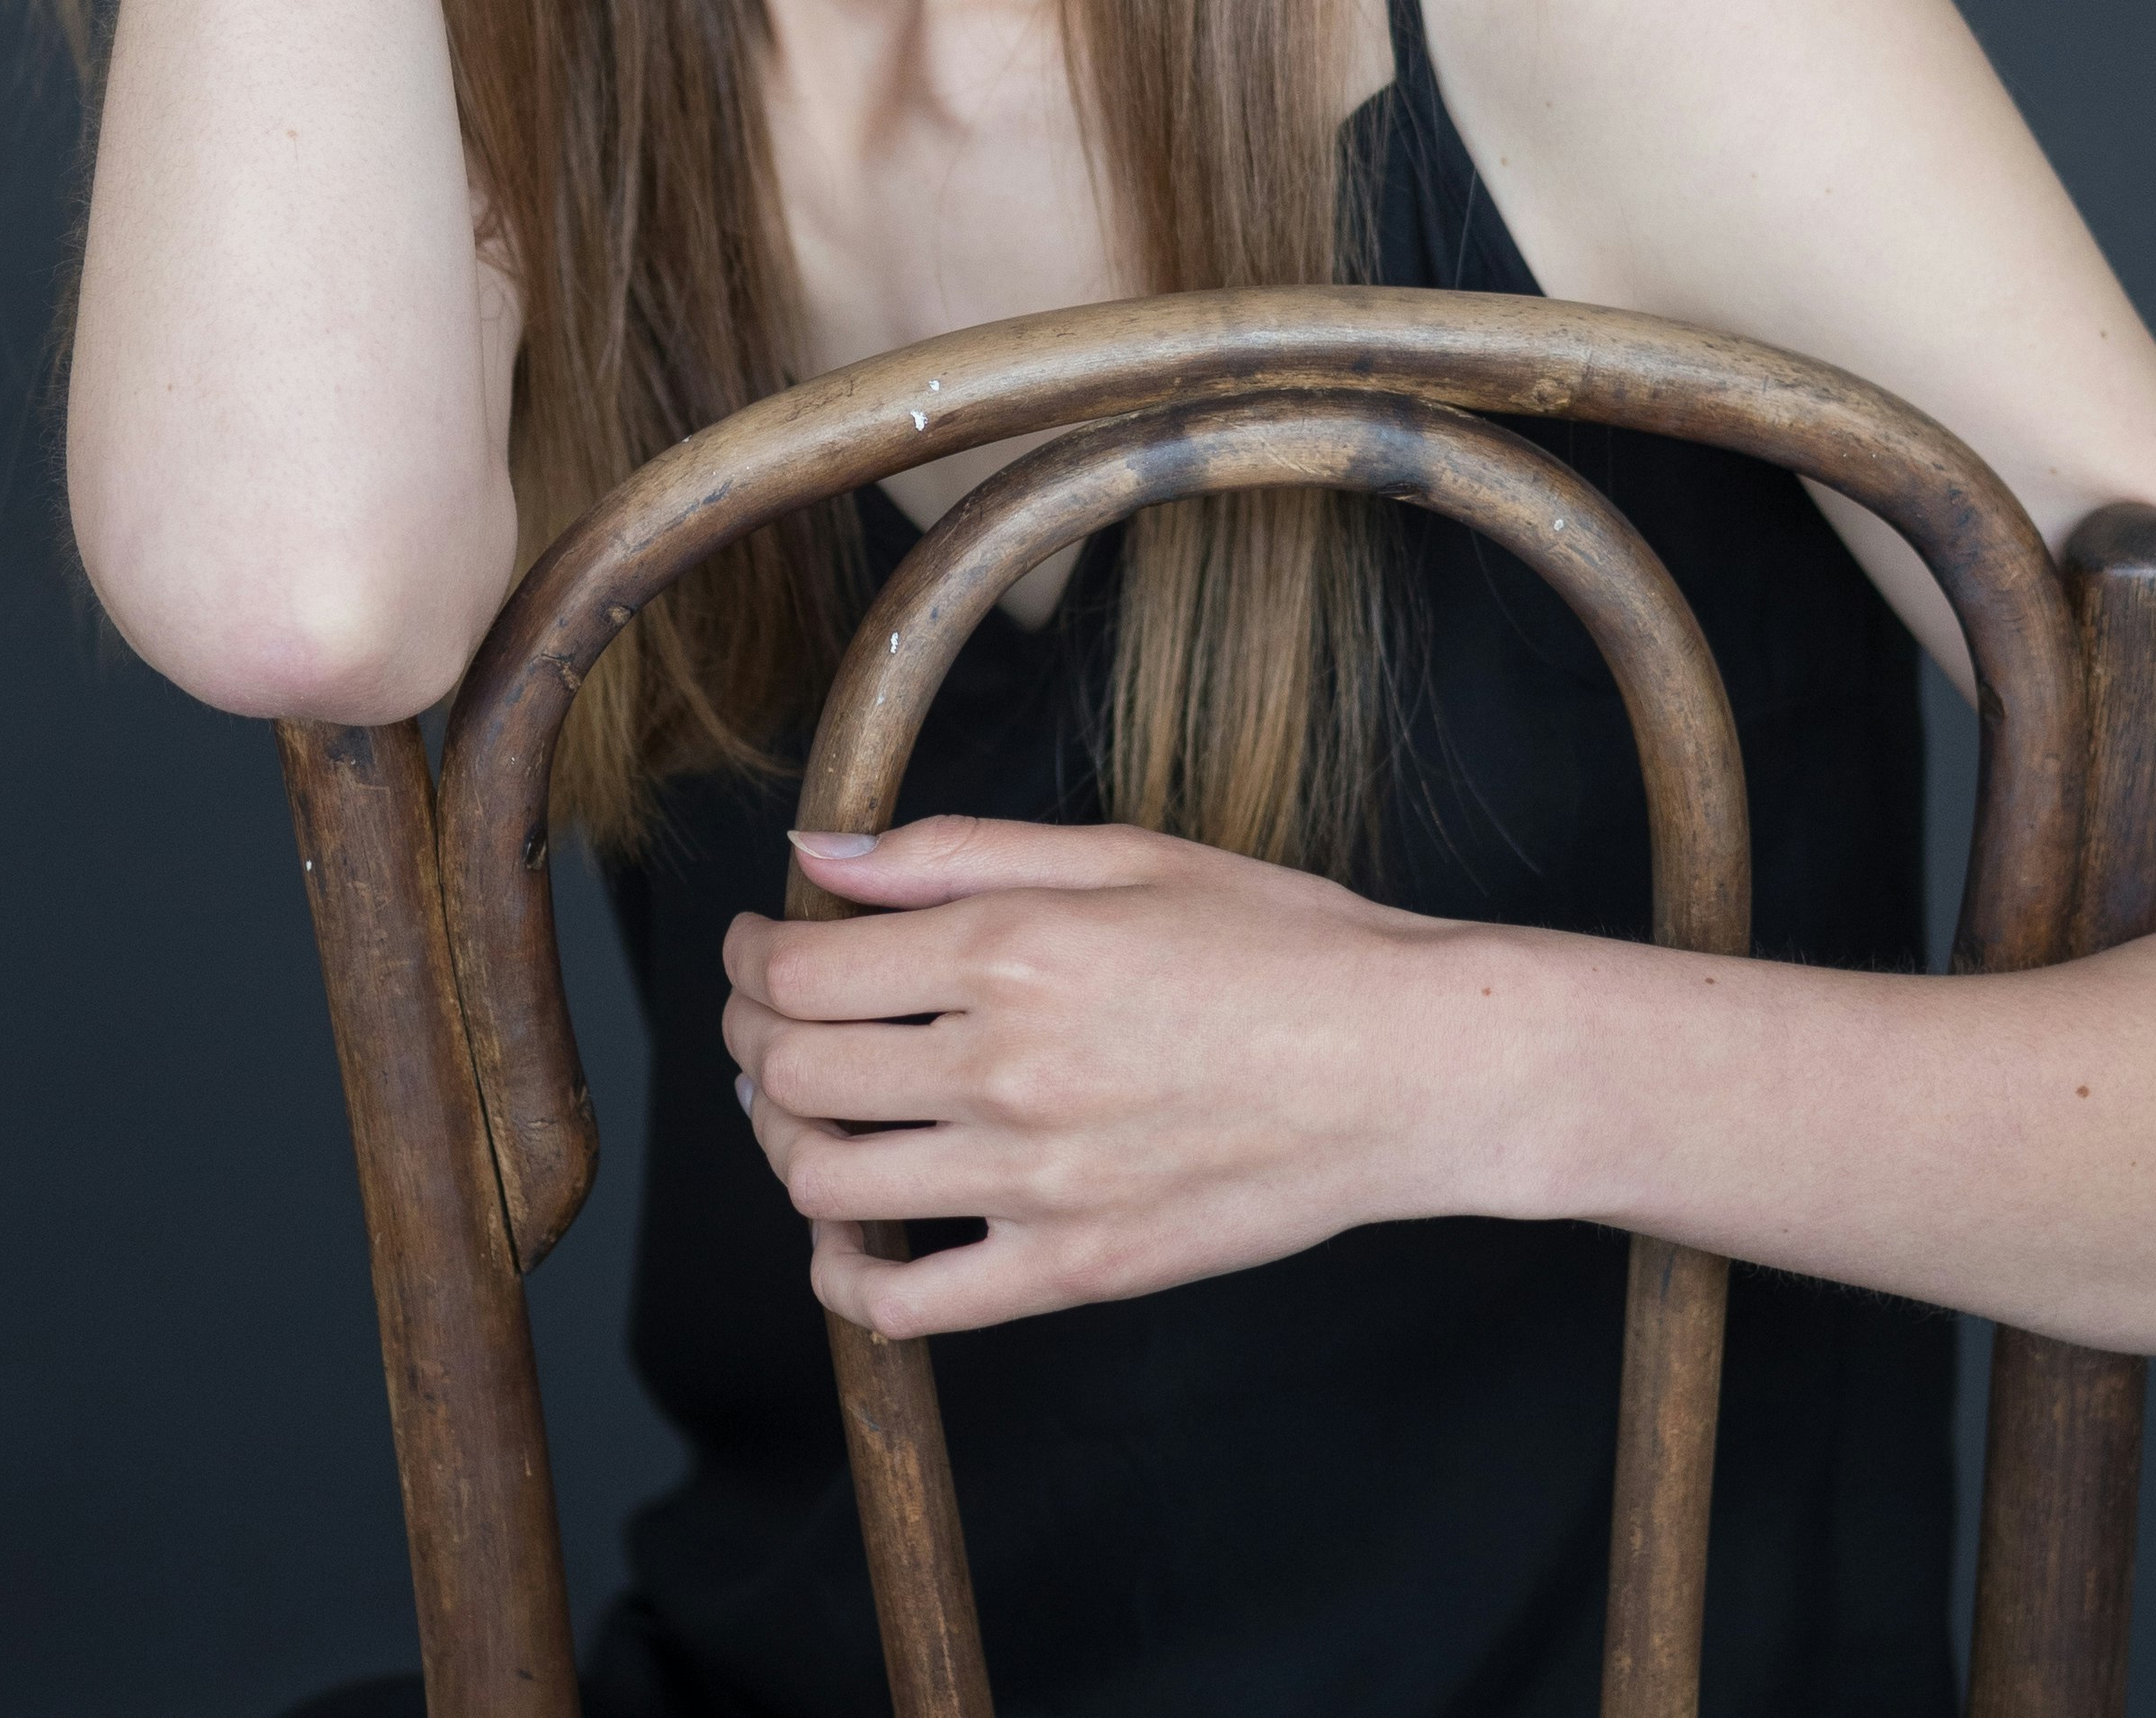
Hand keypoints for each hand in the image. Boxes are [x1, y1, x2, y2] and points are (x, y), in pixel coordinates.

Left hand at [721, 814, 1478, 1337]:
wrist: (1406, 1067)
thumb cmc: (1280, 942)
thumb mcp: (1122, 853)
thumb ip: (952, 851)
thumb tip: (817, 854)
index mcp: (1011, 948)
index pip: (802, 971)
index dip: (749, 959)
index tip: (759, 948)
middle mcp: (1007, 1066)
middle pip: (792, 1075)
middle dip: (749, 1041)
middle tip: (764, 1021)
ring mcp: (1038, 1180)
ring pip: (827, 1186)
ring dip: (785, 1148)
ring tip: (809, 1115)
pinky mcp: (1076, 1269)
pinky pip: (910, 1305)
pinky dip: (850, 1278)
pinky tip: (856, 1237)